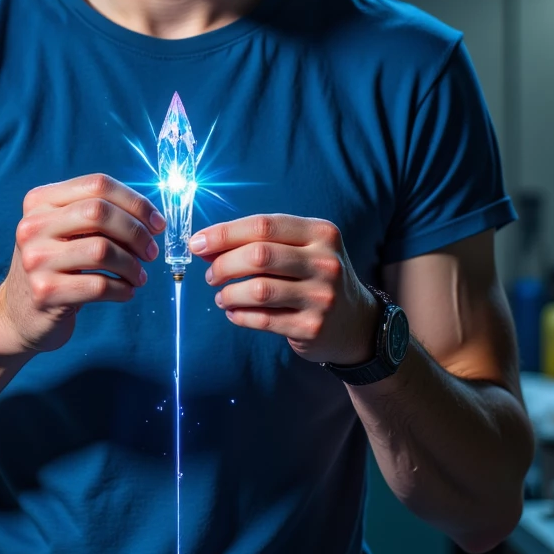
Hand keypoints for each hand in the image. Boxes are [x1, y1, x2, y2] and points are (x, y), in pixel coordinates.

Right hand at [0, 174, 164, 354]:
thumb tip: (151, 219)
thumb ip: (99, 217)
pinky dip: (122, 289)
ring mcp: (35, 259)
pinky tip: (125, 291)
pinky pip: (98, 285)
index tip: (157, 223)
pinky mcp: (45, 292)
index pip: (97, 185)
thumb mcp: (66, 233)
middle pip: (99, 212)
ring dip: (132, 265)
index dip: (135, 202)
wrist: (19, 314)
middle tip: (151, 252)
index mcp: (40, 202)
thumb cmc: (56, 268)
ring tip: (138, 276)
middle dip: (136, 232)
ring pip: (102, 250)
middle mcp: (32, 226)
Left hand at [189, 214, 379, 363]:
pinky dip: (239, 315)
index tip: (198, 243)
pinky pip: (263, 319)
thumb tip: (205, 245)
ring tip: (222, 296)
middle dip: (223, 264)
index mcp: (321, 233)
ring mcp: (321, 297)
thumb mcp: (302, 250)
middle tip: (211, 274)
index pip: (263, 226)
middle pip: (259, 256)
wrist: (356, 322)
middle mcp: (325, 263)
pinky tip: (234, 312)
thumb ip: (260, 243)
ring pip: (257, 290)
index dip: (224, 234)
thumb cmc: (316, 277)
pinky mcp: (312, 327)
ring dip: (228, 293)